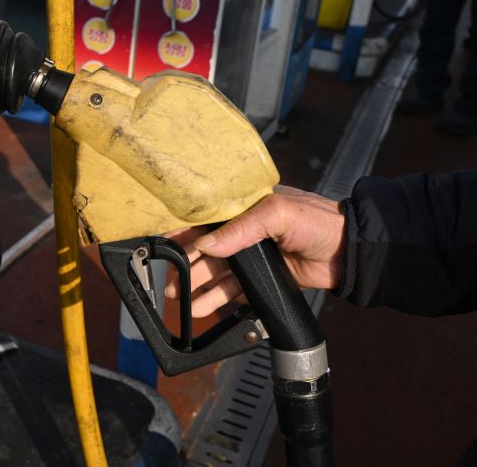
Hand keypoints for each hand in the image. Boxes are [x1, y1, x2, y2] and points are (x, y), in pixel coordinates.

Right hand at [164, 186, 345, 317]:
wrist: (351, 253)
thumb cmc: (319, 222)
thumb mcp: (277, 213)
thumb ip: (240, 229)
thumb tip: (206, 245)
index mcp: (245, 206)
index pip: (206, 216)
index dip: (184, 228)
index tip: (163, 241)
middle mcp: (244, 230)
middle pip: (206, 248)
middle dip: (185, 264)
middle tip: (170, 279)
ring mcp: (253, 255)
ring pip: (216, 271)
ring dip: (197, 285)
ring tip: (179, 299)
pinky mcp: (262, 278)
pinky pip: (232, 289)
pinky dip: (216, 298)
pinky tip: (201, 308)